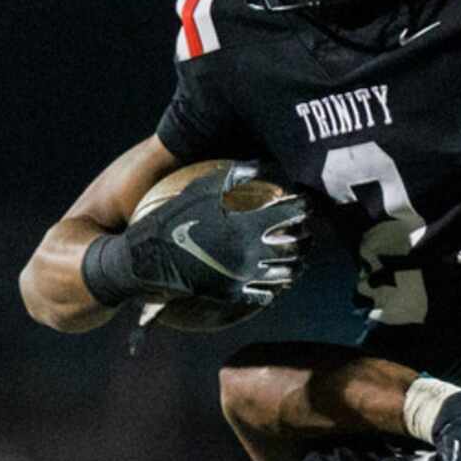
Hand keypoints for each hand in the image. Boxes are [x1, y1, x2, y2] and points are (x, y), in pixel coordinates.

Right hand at [121, 163, 309, 313]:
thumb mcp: (204, 187)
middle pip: (296, 245)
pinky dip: (277, 286)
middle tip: (306, 231)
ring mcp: (244, 274)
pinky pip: (266, 294)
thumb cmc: (177, 215)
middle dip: (306, 236)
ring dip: (298, 263)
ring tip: (300, 257)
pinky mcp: (235, 292)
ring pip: (287, 272)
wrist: (154, 255)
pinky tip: (279, 280)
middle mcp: (252, 251)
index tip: (306, 204)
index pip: (292, 213)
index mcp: (249, 223)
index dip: (304, 207)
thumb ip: (236, 176)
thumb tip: (261, 166)